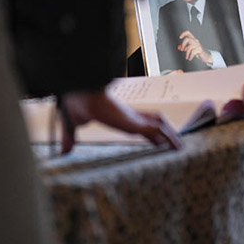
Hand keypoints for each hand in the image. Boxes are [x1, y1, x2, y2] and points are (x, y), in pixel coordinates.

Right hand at [60, 91, 181, 153]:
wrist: (77, 92)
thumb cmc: (74, 102)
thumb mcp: (71, 124)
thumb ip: (70, 138)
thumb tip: (64, 152)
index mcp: (116, 114)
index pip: (138, 120)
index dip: (148, 128)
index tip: (156, 139)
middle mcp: (127, 114)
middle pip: (153, 119)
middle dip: (165, 129)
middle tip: (175, 142)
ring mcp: (131, 116)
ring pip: (158, 123)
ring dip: (169, 135)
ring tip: (178, 146)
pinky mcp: (131, 120)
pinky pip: (153, 128)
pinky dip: (164, 136)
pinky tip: (170, 145)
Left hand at [178, 30, 212, 64]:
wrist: (206, 56)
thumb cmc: (197, 52)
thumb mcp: (191, 49)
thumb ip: (185, 48)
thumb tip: (179, 47)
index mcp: (193, 39)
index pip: (188, 33)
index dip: (183, 34)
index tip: (180, 37)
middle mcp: (196, 41)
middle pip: (187, 39)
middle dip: (183, 44)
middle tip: (182, 50)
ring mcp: (198, 45)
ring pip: (189, 47)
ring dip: (187, 53)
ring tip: (187, 57)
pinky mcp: (200, 49)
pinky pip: (192, 52)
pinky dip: (190, 56)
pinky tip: (190, 58)